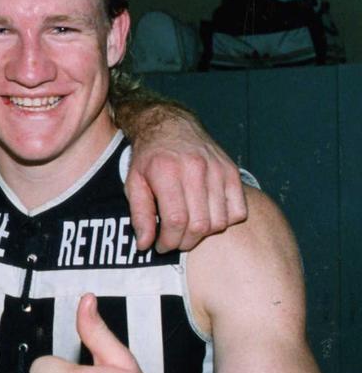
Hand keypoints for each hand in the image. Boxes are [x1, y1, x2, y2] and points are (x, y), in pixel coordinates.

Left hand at [126, 115, 246, 251]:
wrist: (170, 126)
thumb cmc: (149, 159)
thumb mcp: (133, 183)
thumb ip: (139, 215)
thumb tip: (145, 245)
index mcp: (167, 172)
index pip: (175, 220)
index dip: (168, 241)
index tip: (160, 246)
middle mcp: (195, 169)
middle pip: (199, 225)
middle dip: (185, 242)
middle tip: (174, 242)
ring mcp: (218, 170)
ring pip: (219, 221)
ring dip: (203, 235)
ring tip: (188, 231)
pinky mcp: (232, 172)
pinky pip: (238, 211)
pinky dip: (225, 222)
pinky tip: (207, 218)